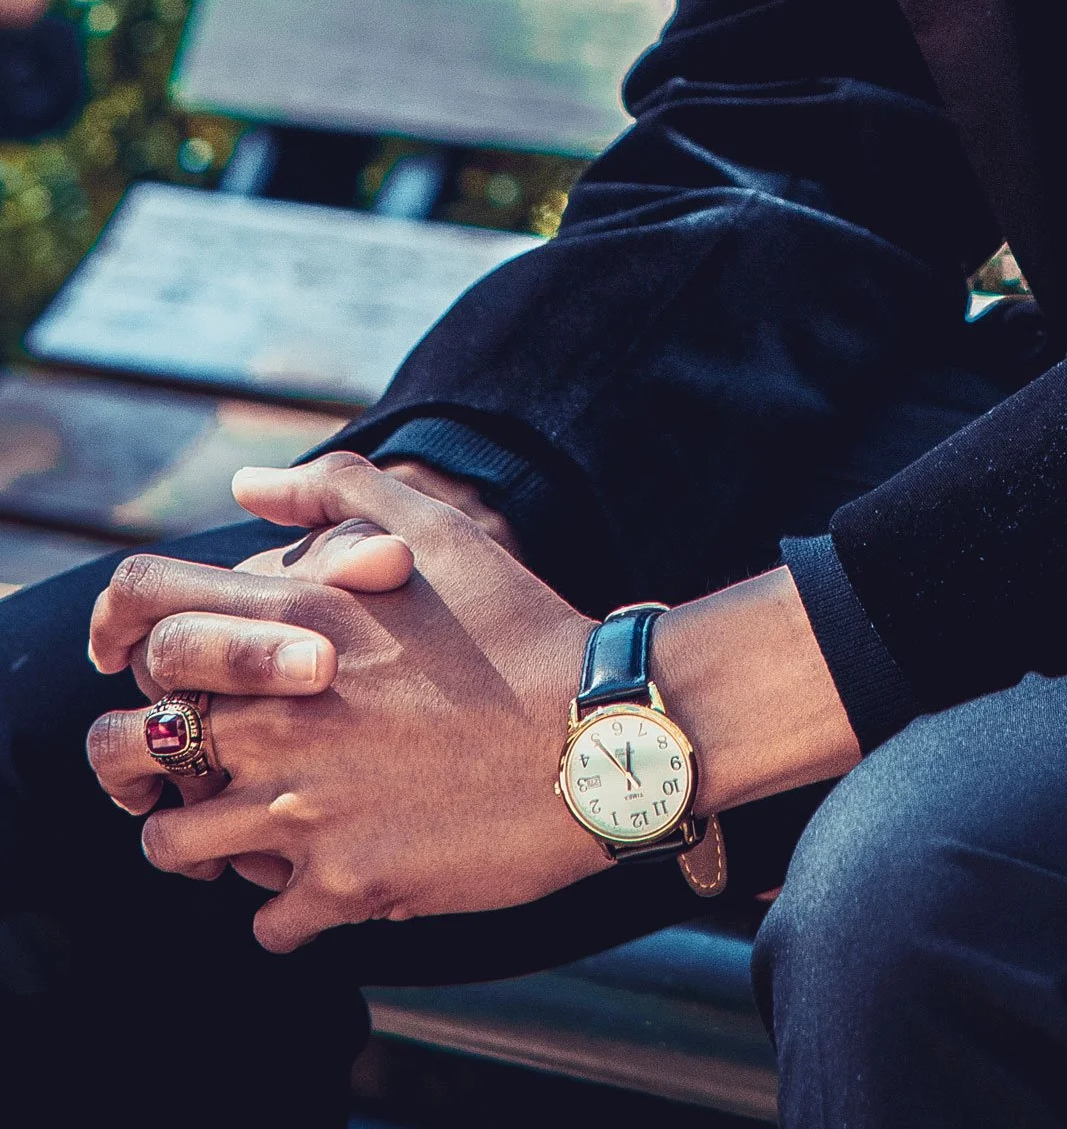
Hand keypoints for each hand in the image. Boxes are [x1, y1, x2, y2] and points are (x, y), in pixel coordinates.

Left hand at [85, 452, 604, 947]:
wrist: (603, 730)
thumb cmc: (520, 627)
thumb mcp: (435, 534)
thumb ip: (335, 492)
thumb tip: (252, 484)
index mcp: (293, 625)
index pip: (145, 622)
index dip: (130, 644)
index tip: (156, 670)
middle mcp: (279, 716)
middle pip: (125, 746)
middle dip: (146, 757)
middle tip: (195, 763)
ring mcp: (305, 808)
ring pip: (173, 845)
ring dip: (203, 839)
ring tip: (253, 829)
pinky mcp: (345, 884)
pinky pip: (263, 920)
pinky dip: (284, 907)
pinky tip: (327, 876)